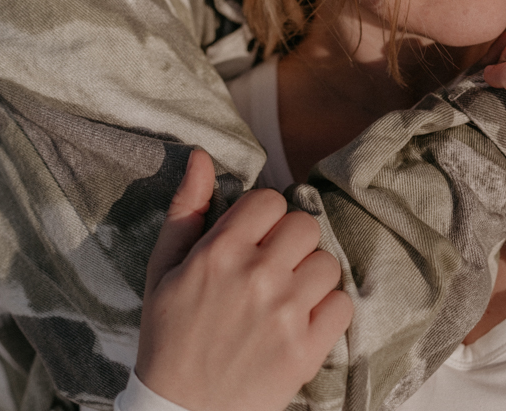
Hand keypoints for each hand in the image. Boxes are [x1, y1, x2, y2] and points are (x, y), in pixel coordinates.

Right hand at [136, 150, 353, 410]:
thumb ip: (186, 210)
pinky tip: (300, 324)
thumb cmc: (169, 339)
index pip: (271, 201)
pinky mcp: (307, 348)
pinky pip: (342, 304)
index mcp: (220, 253)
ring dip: (310, 278)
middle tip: (271, 271)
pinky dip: (327, 312)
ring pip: (327, 263)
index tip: (254, 241)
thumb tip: (202, 156)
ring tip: (283, 301)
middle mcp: (257, 276)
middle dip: (290, 245)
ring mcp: (286, 312)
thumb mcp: (163, 272)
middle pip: (305, 226)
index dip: (264, 219)